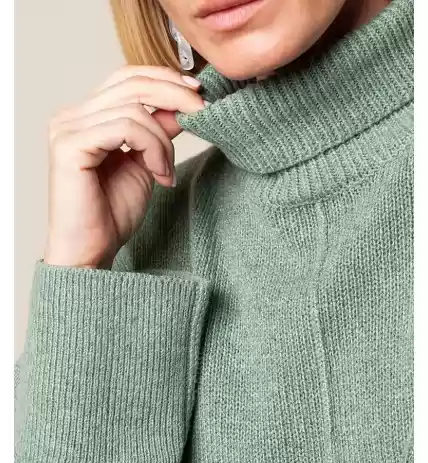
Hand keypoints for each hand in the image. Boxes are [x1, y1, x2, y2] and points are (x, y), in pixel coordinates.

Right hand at [44, 65, 205, 268]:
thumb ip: (159, 132)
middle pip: (130, 83)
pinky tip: (159, 174)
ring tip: (166, 171)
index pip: (127, 78)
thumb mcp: (147, 163)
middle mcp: (72, 116)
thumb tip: (182, 104)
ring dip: (163, 140)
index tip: (197, 94)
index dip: (164, 79)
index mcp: (87, 117)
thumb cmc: (113, 214)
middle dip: (174, 95)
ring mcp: (67, 129)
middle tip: (202, 112)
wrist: (92, 252)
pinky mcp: (69, 146)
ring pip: (133, 109)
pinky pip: (125, 127)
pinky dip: (152, 148)